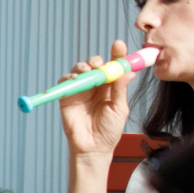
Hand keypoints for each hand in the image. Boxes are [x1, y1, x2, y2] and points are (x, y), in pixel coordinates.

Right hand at [57, 38, 132, 160]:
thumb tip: (128, 73)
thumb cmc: (109, 131)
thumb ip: (121, 90)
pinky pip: (65, 82)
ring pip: (80, 70)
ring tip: (86, 70)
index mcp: (112, 87)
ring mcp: (81, 91)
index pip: (114, 67)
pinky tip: (74, 79)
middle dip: (96, 60)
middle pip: (95, 65)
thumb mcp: (119, 109)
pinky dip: (69, 77)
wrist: (92, 147)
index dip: (117, 54)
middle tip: (99, 64)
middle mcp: (96, 86)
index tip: (119, 45)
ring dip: (82, 66)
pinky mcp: (67, 97)